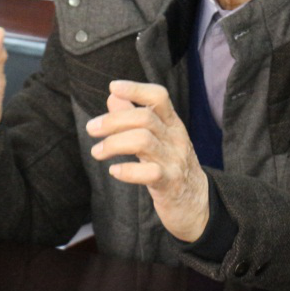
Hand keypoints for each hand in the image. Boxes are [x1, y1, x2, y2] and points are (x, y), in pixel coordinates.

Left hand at [86, 80, 208, 241]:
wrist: (198, 204)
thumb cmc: (172, 167)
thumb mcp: (158, 138)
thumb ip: (135, 116)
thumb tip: (113, 96)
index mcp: (172, 124)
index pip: (159, 96)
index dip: (136, 88)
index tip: (113, 86)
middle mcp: (175, 138)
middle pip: (145, 118)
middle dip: (113, 121)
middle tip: (91, 129)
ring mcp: (174, 161)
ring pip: (144, 141)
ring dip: (114, 144)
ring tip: (97, 152)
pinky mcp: (170, 184)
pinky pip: (149, 173)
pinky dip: (128, 170)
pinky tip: (114, 171)